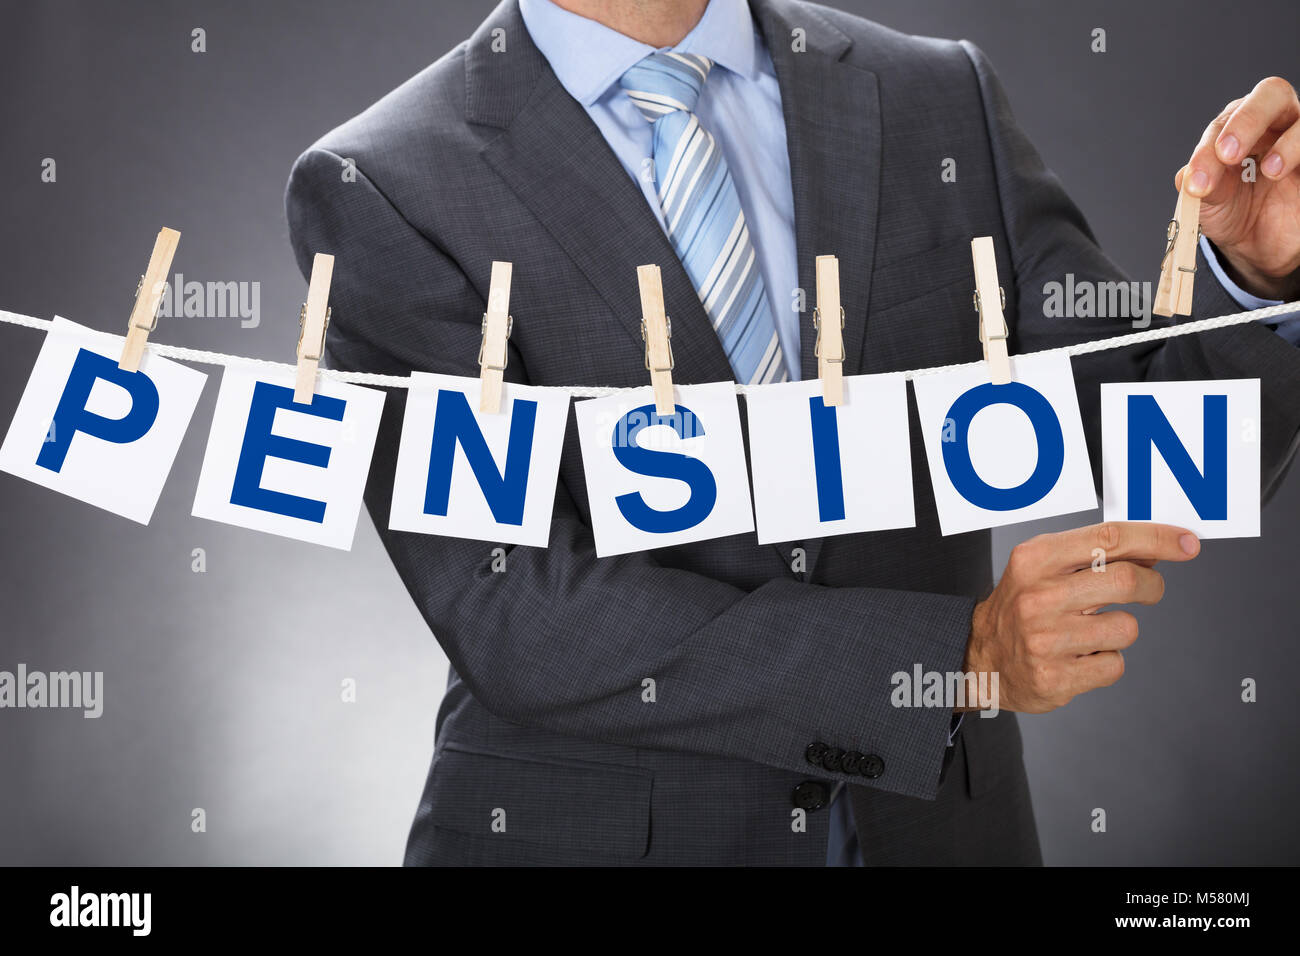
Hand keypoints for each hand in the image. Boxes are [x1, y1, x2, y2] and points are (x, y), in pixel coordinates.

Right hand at [963, 522, 1200, 713]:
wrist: (980, 658)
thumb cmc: (1021, 606)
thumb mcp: (1045, 566)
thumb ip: (1094, 555)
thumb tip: (1154, 550)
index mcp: (1035, 559)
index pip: (1109, 538)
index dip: (1157, 538)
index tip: (1187, 543)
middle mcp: (1037, 596)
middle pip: (1127, 580)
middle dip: (1152, 585)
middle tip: (1149, 589)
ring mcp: (1045, 639)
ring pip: (1127, 628)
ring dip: (1121, 630)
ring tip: (1092, 631)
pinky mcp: (1055, 677)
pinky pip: (1114, 665)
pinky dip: (1106, 661)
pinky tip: (1081, 656)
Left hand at [1179, 76, 1299, 300]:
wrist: (1258, 243)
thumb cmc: (1233, 210)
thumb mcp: (1209, 204)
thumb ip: (1200, 187)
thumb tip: (1186, 176)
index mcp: (1239, 127)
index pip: (1226, 121)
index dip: (1209, 149)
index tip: (1198, 183)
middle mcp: (1275, 124)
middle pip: (1272, 94)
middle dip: (1248, 121)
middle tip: (1228, 154)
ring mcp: (1299, 141)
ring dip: (1288, 143)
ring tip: (1270, 171)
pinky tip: (1287, 175)